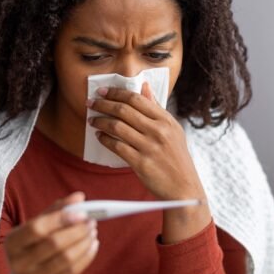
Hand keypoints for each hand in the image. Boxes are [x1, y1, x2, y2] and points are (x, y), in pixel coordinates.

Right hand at [2, 192, 97, 273]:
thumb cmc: (33, 249)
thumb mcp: (37, 229)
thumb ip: (55, 210)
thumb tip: (79, 197)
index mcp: (12, 242)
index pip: (36, 227)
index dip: (60, 219)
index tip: (82, 212)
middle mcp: (18, 262)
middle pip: (54, 243)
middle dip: (78, 230)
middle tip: (92, 221)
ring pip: (66, 258)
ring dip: (85, 242)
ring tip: (93, 232)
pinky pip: (72, 272)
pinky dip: (87, 256)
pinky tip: (93, 245)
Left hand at [87, 83, 211, 243]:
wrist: (183, 186)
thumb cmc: (177, 157)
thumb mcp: (173, 129)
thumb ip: (157, 108)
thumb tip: (144, 87)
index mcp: (166, 120)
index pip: (137, 99)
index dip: (117, 92)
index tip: (103, 91)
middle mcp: (158, 131)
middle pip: (124, 110)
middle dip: (103, 104)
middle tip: (91, 103)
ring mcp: (149, 147)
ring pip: (117, 127)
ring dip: (100, 121)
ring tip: (92, 120)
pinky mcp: (140, 163)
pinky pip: (116, 146)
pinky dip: (104, 139)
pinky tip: (99, 136)